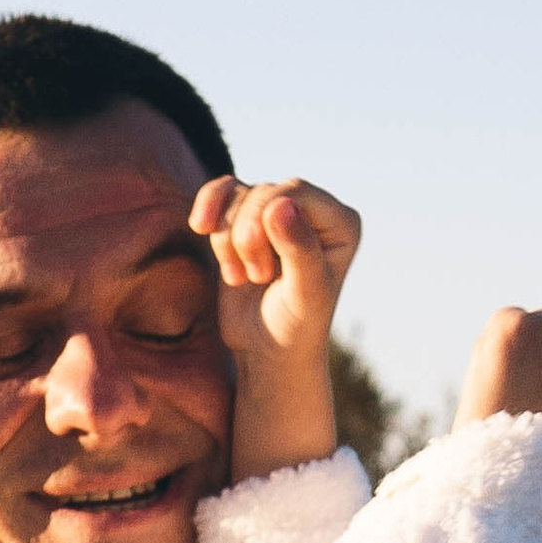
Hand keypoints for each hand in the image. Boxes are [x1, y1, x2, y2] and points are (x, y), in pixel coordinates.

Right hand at [191, 173, 362, 481]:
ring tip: (243, 277)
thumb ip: (299, 249)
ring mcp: (279, 210)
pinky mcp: (248, 218)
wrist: (267, 350)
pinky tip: (200, 228)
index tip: (263, 271)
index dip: (265, 223)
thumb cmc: (295, 327)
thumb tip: (280, 204)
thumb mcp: (304, 294)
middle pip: (263, 193)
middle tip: (257, 278)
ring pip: (238, 196)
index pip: (293, 192)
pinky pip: (221, 191)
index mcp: (341, 222)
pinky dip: (208, 210)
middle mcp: (314, 209)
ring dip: (228, 240)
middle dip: (247, 237)